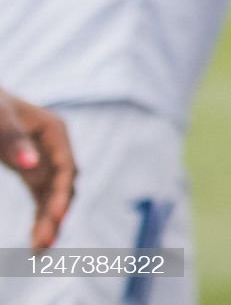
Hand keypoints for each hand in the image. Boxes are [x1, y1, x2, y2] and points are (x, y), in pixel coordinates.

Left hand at [1, 90, 74, 252]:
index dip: (62, 195)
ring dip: (48, 221)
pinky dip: (40, 214)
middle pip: (62, 185)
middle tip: (42, 245)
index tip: (54, 219)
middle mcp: (54, 146)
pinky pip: (41, 195)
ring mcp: (44, 158)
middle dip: (54, 215)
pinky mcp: (31, 168)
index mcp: (55, 131)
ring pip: (52, 195)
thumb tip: (32, 164)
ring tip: (39, 250)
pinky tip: (37, 236)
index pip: (66, 168)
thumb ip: (13, 141)